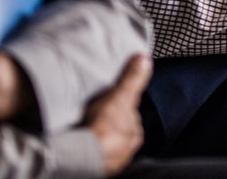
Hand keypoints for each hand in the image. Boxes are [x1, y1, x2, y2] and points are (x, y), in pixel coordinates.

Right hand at [84, 54, 151, 175]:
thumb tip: (144, 59)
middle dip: (111, 121)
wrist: (82, 156)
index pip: (130, 115)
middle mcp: (126, 148)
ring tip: (87, 125)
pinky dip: (89, 145)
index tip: (111, 101)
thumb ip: (132, 80)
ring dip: (100, 134)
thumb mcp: (120, 97)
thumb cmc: (103, 128)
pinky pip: (94, 152)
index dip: (121, 105)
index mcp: (135, 133)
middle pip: (119, 128)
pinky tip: (82, 139)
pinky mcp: (95, 167)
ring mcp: (111, 159)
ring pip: (108, 141)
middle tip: (96, 113)